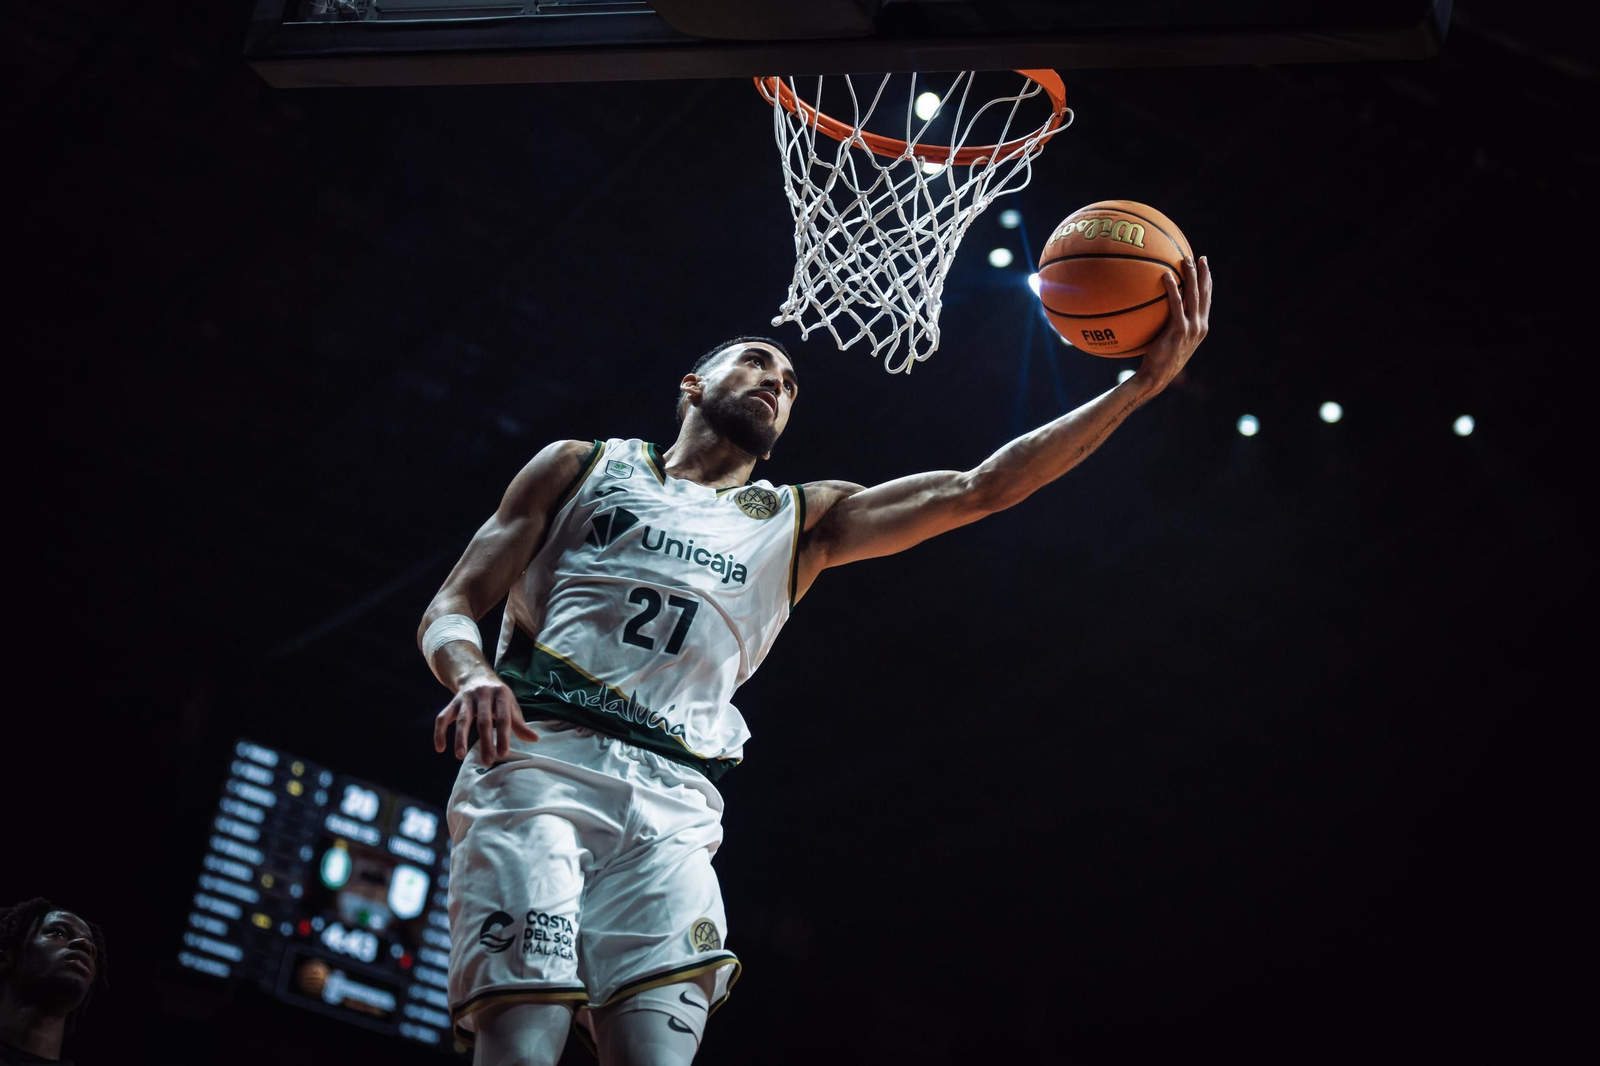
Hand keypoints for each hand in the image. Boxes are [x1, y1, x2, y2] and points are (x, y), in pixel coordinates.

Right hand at [433, 673, 538, 764]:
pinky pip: (442, 717)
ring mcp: (465, 698)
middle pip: (483, 721)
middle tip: (487, 762)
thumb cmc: (498, 696)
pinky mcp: (452, 702)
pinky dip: (439, 732)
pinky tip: (440, 748)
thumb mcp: (510, 706)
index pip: (503, 718)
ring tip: (460, 756)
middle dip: (485, 742)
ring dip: (460, 738)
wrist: (476, 675)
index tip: (503, 754)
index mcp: (501, 694)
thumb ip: (519, 724)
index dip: (503, 736)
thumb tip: (534, 739)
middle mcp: (482, 694)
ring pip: (462, 719)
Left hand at [1135, 254, 1211, 393]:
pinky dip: (1173, 289)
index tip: (1206, 267)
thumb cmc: (1159, 360)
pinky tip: (1166, 276)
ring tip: (1186, 260)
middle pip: (1205, 294)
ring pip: (1194, 296)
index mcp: (1200, 327)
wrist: (1156, 377)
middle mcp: (1200, 326)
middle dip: (1204, 274)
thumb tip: (1158, 310)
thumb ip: (1172, 325)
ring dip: (1191, 276)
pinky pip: (1176, 305)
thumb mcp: (1170, 341)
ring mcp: (1191, 329)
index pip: (1207, 300)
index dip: (1208, 283)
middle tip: (1201, 257)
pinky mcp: (1179, 330)